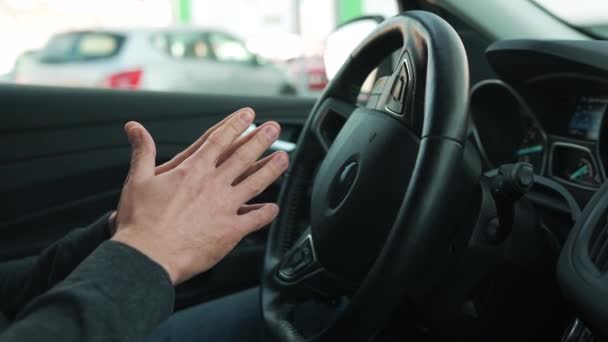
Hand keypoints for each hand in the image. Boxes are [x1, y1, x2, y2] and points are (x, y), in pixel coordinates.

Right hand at [111, 108, 288, 283]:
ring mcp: (224, 207)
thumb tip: (134, 128)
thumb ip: (142, 151)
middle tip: (274, 128)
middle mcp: (212, 185)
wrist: (147, 256)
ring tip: (284, 158)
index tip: (249, 115)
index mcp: (192, 170)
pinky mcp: (230, 230)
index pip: (219, 140)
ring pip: (255, 183)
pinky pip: (254, 219)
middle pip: (243, 156)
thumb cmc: (140, 221)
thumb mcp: (138, 180)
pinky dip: (266, 213)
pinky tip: (273, 208)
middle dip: (261, 140)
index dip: (236, 125)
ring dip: (271, 170)